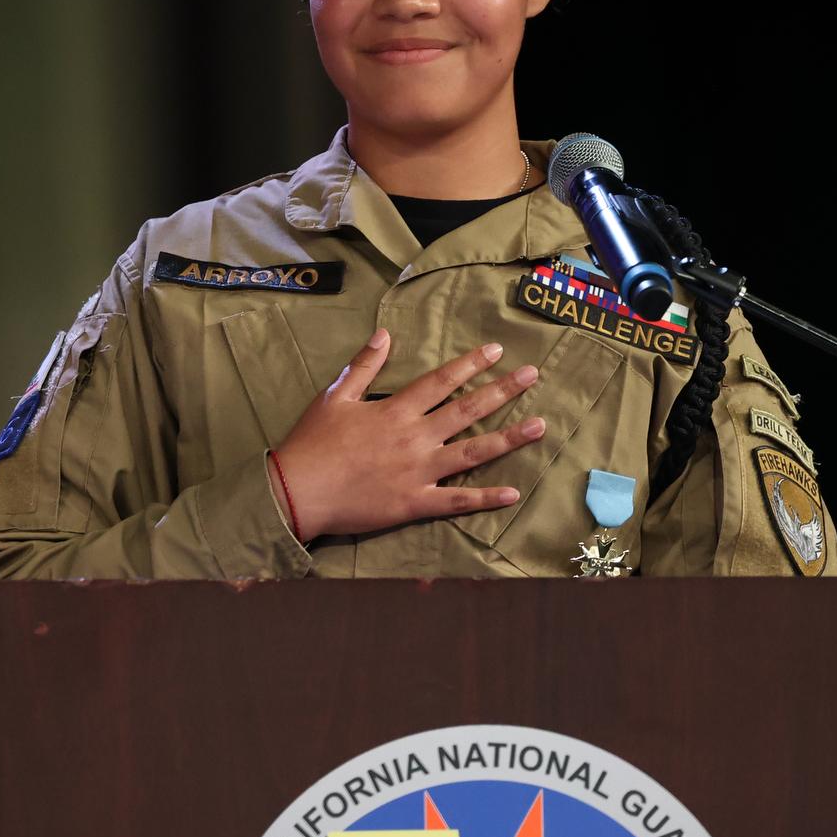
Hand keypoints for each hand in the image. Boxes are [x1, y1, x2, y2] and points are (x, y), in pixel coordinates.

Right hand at [270, 329, 545, 539]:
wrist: (297, 491)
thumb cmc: (312, 443)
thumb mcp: (334, 396)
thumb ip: (363, 365)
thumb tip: (384, 334)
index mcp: (395, 410)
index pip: (441, 381)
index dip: (470, 364)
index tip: (497, 350)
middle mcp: (414, 437)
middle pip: (467, 411)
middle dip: (503, 391)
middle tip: (533, 375)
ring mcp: (418, 471)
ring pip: (473, 453)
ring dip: (509, 439)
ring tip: (539, 425)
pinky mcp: (415, 503)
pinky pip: (456, 500)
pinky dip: (485, 498)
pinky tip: (512, 492)